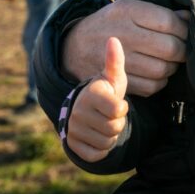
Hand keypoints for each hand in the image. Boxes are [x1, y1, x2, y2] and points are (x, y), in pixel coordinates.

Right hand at [62, 0, 188, 96]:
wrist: (75, 46)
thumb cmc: (111, 24)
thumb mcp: (130, 9)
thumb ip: (160, 13)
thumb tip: (188, 17)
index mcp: (127, 11)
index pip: (169, 22)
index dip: (184, 30)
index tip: (187, 33)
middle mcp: (122, 35)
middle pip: (169, 47)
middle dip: (183, 50)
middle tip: (183, 50)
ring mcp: (118, 60)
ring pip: (163, 69)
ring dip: (173, 67)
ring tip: (170, 61)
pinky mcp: (116, 81)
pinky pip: (151, 86)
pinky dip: (160, 81)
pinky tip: (158, 73)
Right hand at [67, 37, 128, 161]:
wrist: (88, 111)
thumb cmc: (107, 92)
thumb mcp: (114, 78)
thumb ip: (115, 61)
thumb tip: (113, 39)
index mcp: (90, 94)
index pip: (118, 110)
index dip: (122, 109)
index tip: (116, 103)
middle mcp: (77, 111)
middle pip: (113, 127)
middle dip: (117, 123)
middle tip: (110, 115)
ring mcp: (72, 129)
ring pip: (106, 142)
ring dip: (110, 135)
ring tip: (104, 123)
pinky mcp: (72, 145)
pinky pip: (96, 154)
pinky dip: (101, 148)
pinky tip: (97, 135)